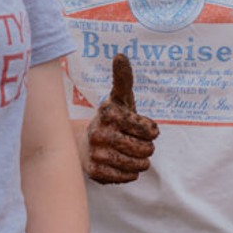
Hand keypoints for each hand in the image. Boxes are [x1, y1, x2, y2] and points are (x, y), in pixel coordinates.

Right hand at [86, 52, 158, 185]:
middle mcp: (100, 132)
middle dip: (147, 148)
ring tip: (132, 155)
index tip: (144, 129)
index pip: (150, 130)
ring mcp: (96, 153)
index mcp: (109, 113)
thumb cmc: (110, 120)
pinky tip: (123, 165)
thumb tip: (120, 56)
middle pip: (145, 149)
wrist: (80, 143)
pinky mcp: (95, 172)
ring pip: (138, 165)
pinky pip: (127, 177)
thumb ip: (124, 79)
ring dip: (141, 162)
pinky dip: (130, 173)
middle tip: (139, 145)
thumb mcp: (119, 98)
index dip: (152, 131)